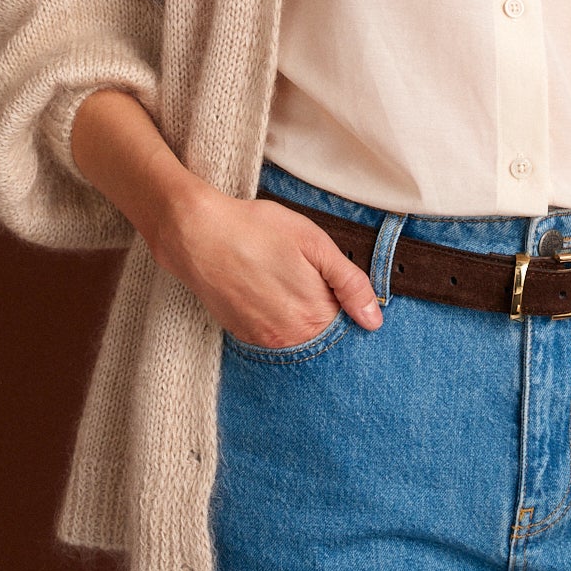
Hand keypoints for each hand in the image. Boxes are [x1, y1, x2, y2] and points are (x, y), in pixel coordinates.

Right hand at [153, 181, 383, 346]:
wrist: (197, 235)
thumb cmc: (257, 230)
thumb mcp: (314, 243)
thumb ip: (350, 283)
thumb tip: (373, 320)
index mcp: (313, 316)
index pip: (348, 328)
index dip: (348, 306)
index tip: (336, 286)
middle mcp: (288, 339)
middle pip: (323, 336)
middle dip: (326, 312)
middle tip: (306, 277)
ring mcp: (262, 341)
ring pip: (297, 338)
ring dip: (300, 316)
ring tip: (285, 279)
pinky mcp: (241, 335)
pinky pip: (272, 336)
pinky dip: (277, 318)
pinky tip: (267, 289)